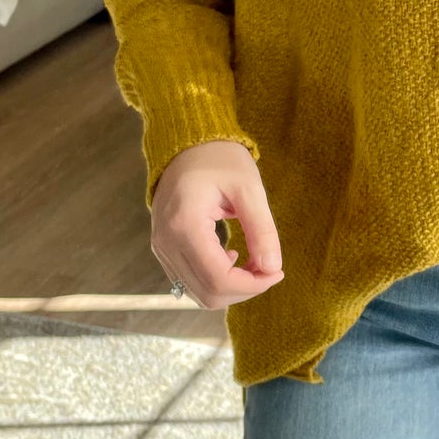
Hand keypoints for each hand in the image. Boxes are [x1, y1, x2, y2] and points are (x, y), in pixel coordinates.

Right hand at [151, 140, 283, 309]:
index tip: (277, 271)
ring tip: (251, 262)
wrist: (186, 144)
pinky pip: (190, 281)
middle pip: (208, 294)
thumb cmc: (219, 159)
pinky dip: (215, 281)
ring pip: (198, 293)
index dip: (252, 285)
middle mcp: (167, 242)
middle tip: (268, 268)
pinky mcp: (163, 249)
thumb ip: (261, 230)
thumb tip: (272, 268)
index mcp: (185, 225)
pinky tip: (230, 258)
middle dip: (244, 290)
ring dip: (230, 288)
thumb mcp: (248, 188)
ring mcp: (161, 248)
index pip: (218, 279)